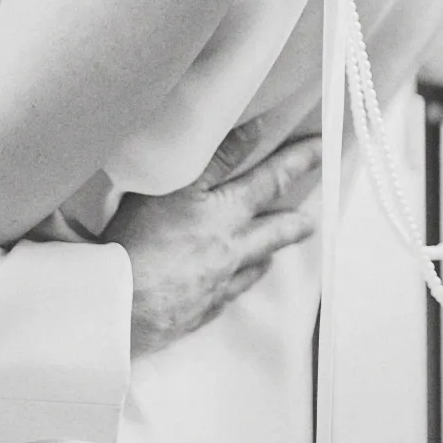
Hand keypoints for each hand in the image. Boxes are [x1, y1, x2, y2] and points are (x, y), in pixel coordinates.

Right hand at [102, 134, 321, 357]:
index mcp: (226, 214)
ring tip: (274, 254)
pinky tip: (233, 283)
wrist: (121, 305)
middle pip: (271, 232)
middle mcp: (230, 251)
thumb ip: (217, 156)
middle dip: (294, 223)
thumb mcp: (177, 183)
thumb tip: (255, 129)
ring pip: (251, 268)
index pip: (270, 180)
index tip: (321, 148)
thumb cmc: (140, 238)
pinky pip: (226, 296)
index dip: (297, 161)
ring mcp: (215, 285)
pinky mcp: (197, 312)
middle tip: (312, 221)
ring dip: (266, 255)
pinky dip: (236, 284)